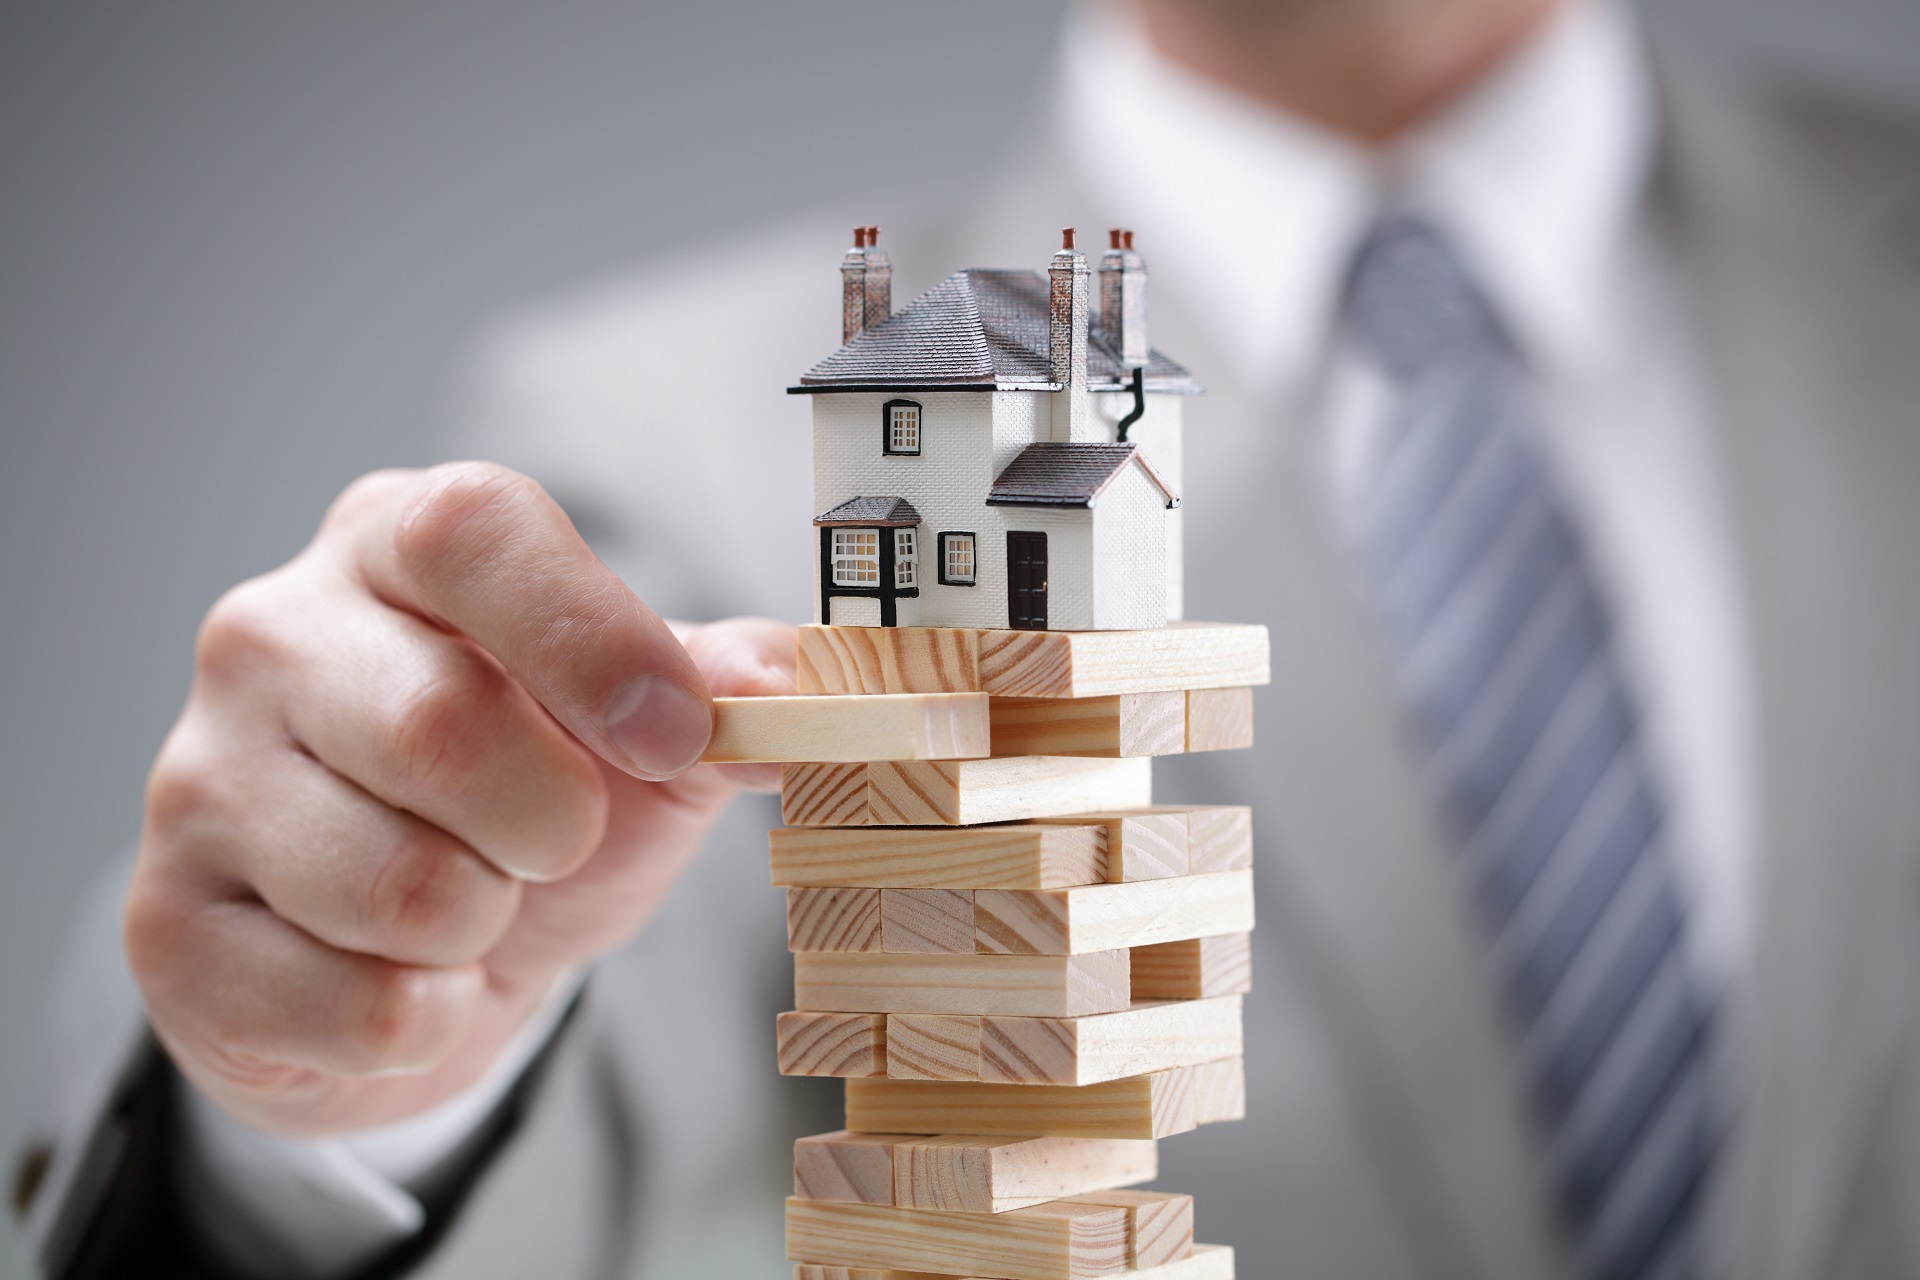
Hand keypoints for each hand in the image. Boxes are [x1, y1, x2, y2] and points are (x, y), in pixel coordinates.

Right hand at [125, 463, 793, 1137]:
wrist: (412, 959)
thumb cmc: (530, 808)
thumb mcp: (639, 738)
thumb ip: (720, 692)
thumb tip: (791, 678)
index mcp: (394, 546)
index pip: (473, 530)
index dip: (592, 636)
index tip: (674, 734)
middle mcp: (271, 634)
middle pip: (441, 725)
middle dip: (551, 822)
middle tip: (553, 841)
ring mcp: (197, 777)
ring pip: (399, 886)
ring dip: (485, 927)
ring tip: (469, 905)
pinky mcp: (165, 926)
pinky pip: (359, 1005)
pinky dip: (430, 1018)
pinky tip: (408, 979)